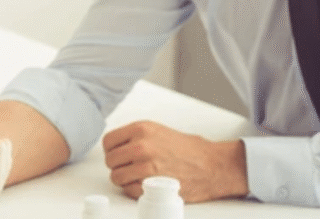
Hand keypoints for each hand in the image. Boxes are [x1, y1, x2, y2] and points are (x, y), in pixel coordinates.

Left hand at [102, 120, 247, 202]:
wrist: (211, 165)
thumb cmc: (189, 149)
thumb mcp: (158, 131)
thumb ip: (136, 136)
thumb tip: (117, 146)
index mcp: (141, 129)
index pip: (108, 141)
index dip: (112, 150)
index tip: (118, 155)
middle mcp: (141, 145)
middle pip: (110, 160)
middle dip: (118, 166)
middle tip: (129, 168)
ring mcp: (146, 166)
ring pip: (117, 177)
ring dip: (124, 180)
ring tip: (137, 178)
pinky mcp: (152, 185)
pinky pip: (129, 190)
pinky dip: (134, 191)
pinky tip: (144, 186)